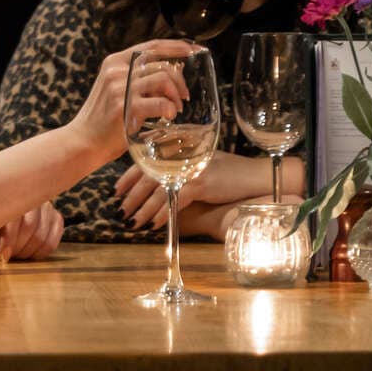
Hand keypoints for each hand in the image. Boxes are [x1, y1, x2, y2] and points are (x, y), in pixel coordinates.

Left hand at [0, 201, 63, 262]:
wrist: (6, 215)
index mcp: (16, 195)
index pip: (15, 218)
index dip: (9, 239)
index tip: (2, 255)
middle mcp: (35, 199)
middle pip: (30, 227)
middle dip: (18, 247)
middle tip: (9, 256)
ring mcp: (48, 208)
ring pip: (42, 236)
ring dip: (28, 251)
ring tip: (17, 254)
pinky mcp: (56, 218)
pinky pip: (53, 241)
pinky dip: (41, 252)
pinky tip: (31, 254)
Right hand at [69, 40, 193, 161]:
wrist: (83, 141)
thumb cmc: (104, 119)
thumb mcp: (117, 89)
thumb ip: (140, 78)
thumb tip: (175, 71)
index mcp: (115, 62)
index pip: (152, 46)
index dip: (176, 46)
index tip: (194, 49)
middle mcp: (117, 70)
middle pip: (161, 63)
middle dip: (179, 79)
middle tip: (184, 96)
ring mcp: (120, 88)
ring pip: (163, 79)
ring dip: (176, 95)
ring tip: (175, 109)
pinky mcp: (125, 107)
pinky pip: (160, 102)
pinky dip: (170, 109)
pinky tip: (169, 116)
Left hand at [114, 150, 266, 228]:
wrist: (254, 176)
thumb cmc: (229, 172)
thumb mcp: (201, 164)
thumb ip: (180, 168)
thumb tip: (155, 187)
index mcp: (181, 145)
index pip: (148, 158)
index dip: (130, 175)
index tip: (117, 190)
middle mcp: (184, 153)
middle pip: (149, 173)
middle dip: (131, 195)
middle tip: (119, 210)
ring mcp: (191, 167)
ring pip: (158, 188)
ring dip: (143, 208)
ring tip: (133, 222)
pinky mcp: (201, 182)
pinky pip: (174, 200)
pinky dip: (162, 214)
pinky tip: (154, 224)